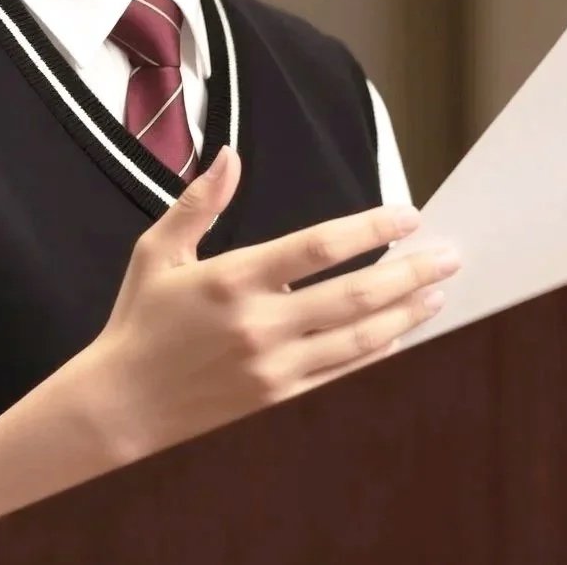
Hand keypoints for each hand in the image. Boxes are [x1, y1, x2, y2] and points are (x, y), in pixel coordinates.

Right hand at [72, 149, 458, 459]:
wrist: (119, 410)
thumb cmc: (140, 325)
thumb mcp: (157, 253)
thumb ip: (198, 203)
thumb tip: (230, 156)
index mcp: (232, 280)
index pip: (318, 247)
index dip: (371, 229)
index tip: (407, 216)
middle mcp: (259, 326)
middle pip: (355, 295)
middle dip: (410, 273)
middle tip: (448, 256)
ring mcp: (273, 370)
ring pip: (359, 339)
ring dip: (405, 314)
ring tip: (436, 293)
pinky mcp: (278, 404)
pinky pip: (344, 379)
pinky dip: (379, 355)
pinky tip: (401, 336)